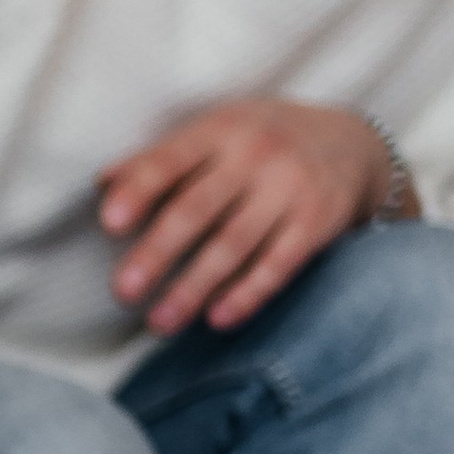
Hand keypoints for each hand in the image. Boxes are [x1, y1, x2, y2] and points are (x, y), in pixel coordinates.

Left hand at [97, 98, 396, 336]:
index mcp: (220, 129)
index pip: (170, 160)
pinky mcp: (317, 223)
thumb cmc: (262, 143)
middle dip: (158, 253)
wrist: (353, 145)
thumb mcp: (217, 134)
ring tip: (159, 323)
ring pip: (233, 244)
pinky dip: (248, 294)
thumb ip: (162, 158)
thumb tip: (101, 183)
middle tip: (123, 292)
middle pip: (197, 209)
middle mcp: (255, 154)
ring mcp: (289, 188)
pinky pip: (278, 264)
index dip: (139, 190)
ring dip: (193, 288)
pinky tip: (217, 319)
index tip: (110, 224)